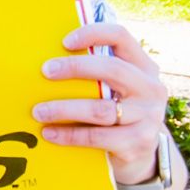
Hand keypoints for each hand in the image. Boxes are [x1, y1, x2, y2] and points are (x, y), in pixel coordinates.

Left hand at [33, 19, 166, 185]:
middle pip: (112, 69)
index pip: (121, 37)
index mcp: (144, 67)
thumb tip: (51, 62)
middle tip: (46, 71)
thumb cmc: (119, 113)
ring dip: (64, 108)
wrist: (142, 155)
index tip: (65, 42)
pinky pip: (96, 137)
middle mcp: (151, 89)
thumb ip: (98, 74)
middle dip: (75, 68)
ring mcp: (148, 117)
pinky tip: (49, 133)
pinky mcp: (137, 143)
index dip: (93, 34)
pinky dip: (69, 135)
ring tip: (38, 111)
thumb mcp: (118, 89)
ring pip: (100, 109)